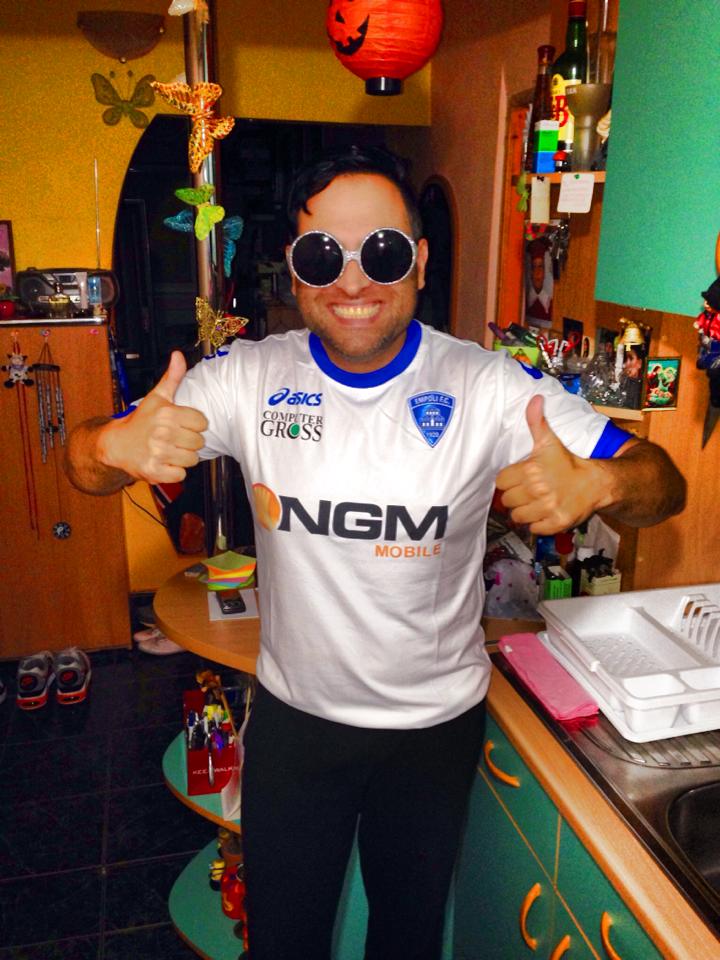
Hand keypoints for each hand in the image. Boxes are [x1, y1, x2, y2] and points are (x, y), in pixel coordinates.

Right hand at [99, 351, 208, 483]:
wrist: (116, 445)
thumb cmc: (140, 421)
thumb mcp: (156, 397)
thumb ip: (172, 378)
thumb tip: (178, 355)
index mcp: (167, 414)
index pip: (202, 423)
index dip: (194, 425)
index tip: (182, 425)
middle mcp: (163, 433)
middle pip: (199, 442)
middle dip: (189, 442)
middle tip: (174, 439)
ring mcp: (159, 453)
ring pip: (192, 459)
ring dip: (183, 457)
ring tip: (170, 450)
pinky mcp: (155, 471)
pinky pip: (181, 474)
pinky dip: (174, 471)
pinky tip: (165, 462)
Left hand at [495, 395, 598, 534]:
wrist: (597, 483)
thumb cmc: (570, 463)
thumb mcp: (550, 442)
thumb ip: (537, 422)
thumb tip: (534, 400)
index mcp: (531, 470)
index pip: (501, 481)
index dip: (509, 480)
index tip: (519, 479)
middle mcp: (538, 490)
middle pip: (507, 500)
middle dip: (515, 496)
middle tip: (528, 492)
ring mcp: (547, 508)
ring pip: (517, 517)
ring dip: (523, 512)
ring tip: (534, 503)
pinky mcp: (556, 523)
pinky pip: (533, 529)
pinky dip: (537, 525)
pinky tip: (544, 514)